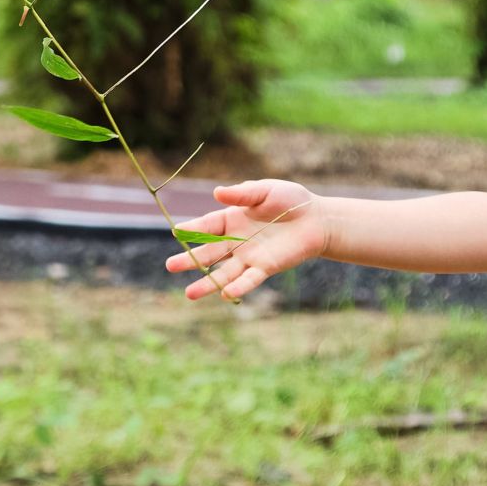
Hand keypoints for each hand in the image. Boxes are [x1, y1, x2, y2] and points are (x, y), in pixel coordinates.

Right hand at [165, 179, 328, 302]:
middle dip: (190, 259)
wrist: (316, 219)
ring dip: (207, 283)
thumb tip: (217, 192)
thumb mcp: (265, 190)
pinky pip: (249, 279)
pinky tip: (226, 294)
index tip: (176, 231)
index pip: (208, 225)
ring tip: (189, 294)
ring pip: (224, 273)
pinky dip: (238, 287)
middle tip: (170, 266)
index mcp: (232, 219)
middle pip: (209, 252)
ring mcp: (249, 257)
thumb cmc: (290, 200)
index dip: (193, 229)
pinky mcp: (265, 268)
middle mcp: (236, 241)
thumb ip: (242, 194)